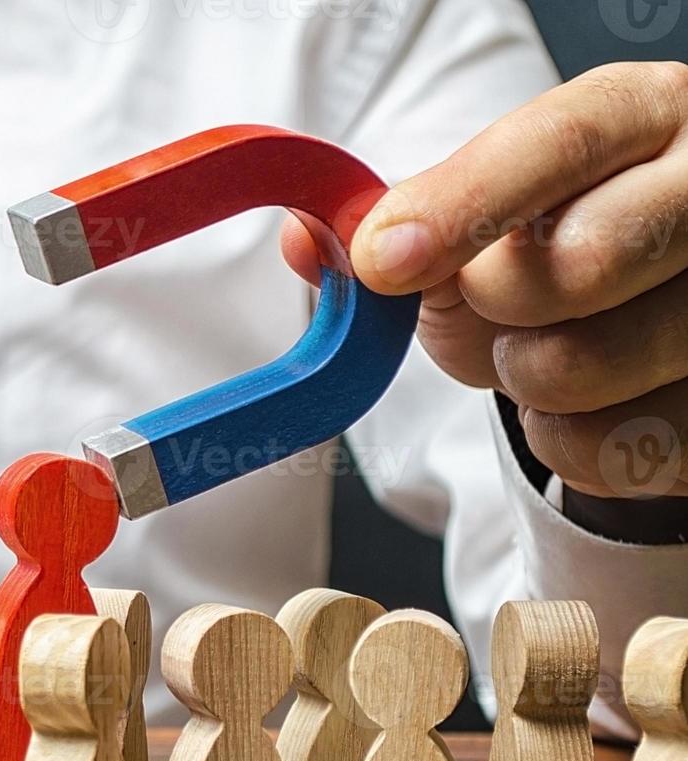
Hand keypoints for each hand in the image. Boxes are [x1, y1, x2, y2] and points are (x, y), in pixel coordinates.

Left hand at [284, 62, 687, 497]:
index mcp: (644, 122)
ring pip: (588, 364)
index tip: (381, 259)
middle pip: (587, 258)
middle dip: (498, 301)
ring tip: (541, 349)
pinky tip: (584, 402)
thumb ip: (400, 224)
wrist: (628, 330)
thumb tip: (305, 242)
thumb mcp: (479, 226)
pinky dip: (564, 438)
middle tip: (492, 302)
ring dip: (523, 376)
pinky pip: (613, 449)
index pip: (567, 140)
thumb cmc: (548, 260)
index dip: (465, 201)